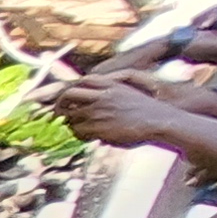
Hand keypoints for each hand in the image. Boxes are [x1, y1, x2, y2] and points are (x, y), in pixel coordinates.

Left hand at [53, 75, 187, 146]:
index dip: (71, 90)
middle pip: (68, 95)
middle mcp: (101, 95)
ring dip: (68, 122)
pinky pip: (78, 131)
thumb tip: (95, 98)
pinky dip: (77, 133)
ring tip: (72, 127)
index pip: (82, 82)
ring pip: (70, 115)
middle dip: (59, 104)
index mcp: (110, 84)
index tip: (67, 98)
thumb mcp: (128, 93)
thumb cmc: (146, 110)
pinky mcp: (98, 127)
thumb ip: (110, 92)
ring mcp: (98, 111)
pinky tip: (82, 136)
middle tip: (57, 114)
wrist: (158, 121)